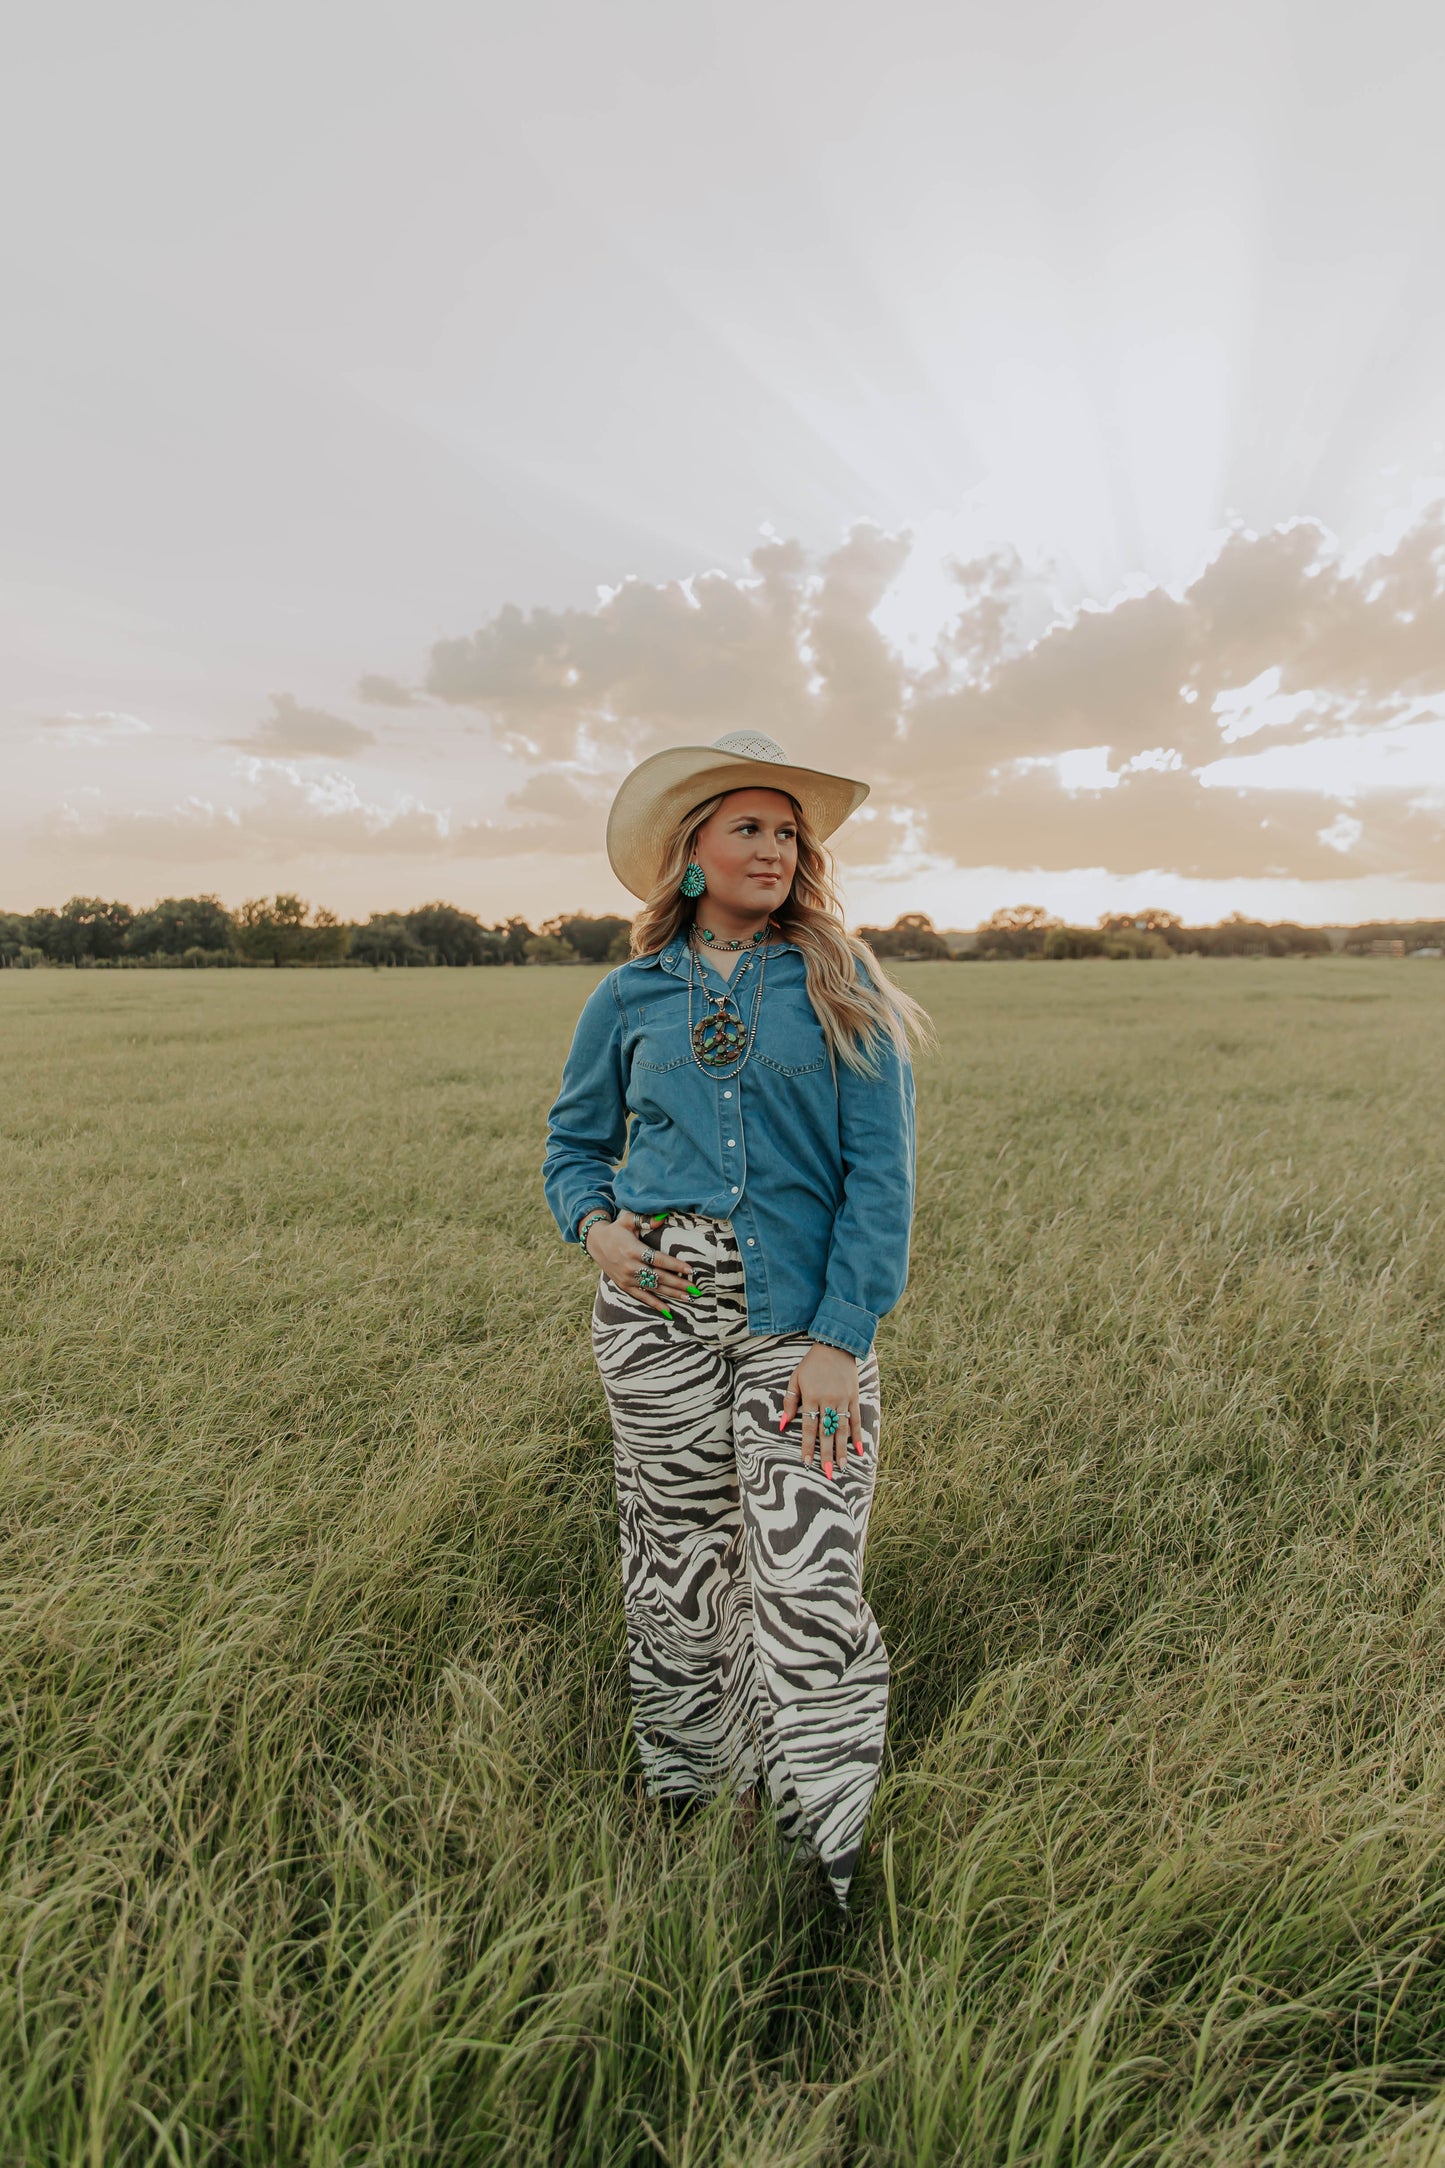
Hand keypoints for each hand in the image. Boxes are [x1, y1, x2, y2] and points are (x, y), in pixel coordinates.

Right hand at [584, 1210, 697, 1317]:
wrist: (595, 1243)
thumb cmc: (616, 1230)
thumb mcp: (628, 1220)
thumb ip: (645, 1219)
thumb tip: (663, 1218)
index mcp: (633, 1250)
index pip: (658, 1259)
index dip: (675, 1265)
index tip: (690, 1270)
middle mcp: (630, 1266)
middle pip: (659, 1277)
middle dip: (678, 1284)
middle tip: (695, 1289)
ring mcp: (627, 1278)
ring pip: (653, 1288)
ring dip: (672, 1294)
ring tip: (688, 1298)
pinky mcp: (624, 1286)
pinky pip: (642, 1297)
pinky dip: (655, 1304)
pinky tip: (669, 1311)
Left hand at [779, 1344, 863, 1477]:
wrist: (835, 1346)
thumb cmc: (811, 1365)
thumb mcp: (795, 1379)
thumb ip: (790, 1402)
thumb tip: (782, 1424)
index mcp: (812, 1397)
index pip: (808, 1426)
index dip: (807, 1445)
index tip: (807, 1462)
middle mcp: (828, 1400)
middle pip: (826, 1432)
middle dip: (826, 1454)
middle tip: (826, 1473)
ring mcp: (843, 1399)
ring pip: (842, 1429)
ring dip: (842, 1450)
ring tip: (841, 1467)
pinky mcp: (854, 1397)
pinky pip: (857, 1420)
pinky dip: (858, 1436)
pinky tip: (859, 1451)